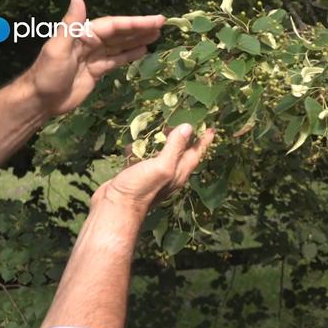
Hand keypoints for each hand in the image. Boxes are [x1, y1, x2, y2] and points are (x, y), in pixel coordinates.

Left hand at [26, 0, 164, 114]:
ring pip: (120, 45)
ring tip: (157, 35)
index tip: (156, 21)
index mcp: (83, 34)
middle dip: (141, 28)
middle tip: (162, 24)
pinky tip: (143, 50)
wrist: (41, 100)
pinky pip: (116, 59)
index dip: (135, 23)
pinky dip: (129, 54)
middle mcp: (90, 42)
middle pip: (120, 33)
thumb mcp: (58, 47)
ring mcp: (94, 57)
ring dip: (138, 39)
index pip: (114, 26)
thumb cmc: (47, 74)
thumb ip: (71, 24)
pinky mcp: (96, 71)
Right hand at [92, 124, 215, 212]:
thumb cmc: (141, 188)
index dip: (204, 140)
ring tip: (158, 126)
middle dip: (183, 136)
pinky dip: (139, 149)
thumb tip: (187, 128)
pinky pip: (141, 157)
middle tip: (181, 120)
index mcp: (179, 171)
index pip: (196, 153)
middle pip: (180, 151)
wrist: (115, 207)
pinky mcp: (137, 174)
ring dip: (159, 140)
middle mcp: (169, 173)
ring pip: (160, 153)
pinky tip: (133, 144)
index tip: (212, 128)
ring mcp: (152, 174)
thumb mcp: (162, 166)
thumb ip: (175, 147)